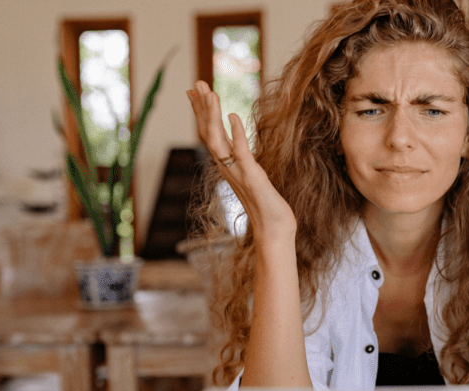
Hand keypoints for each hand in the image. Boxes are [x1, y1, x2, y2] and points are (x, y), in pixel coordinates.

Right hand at [187, 81, 295, 240]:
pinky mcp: (252, 177)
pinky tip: (233, 115)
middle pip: (208, 133)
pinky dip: (236, 133)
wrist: (273, 231)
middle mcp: (228, 168)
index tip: (195, 92)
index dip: (202, 113)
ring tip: (209, 92)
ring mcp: (238, 172)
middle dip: (201, 107)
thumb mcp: (253, 179)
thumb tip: (240, 149)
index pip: (210, 134)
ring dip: (211, 116)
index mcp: (228, 166)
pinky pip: (241, 152)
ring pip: (217, 140)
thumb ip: (245, 163)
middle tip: (195, 83)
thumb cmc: (267, 208)